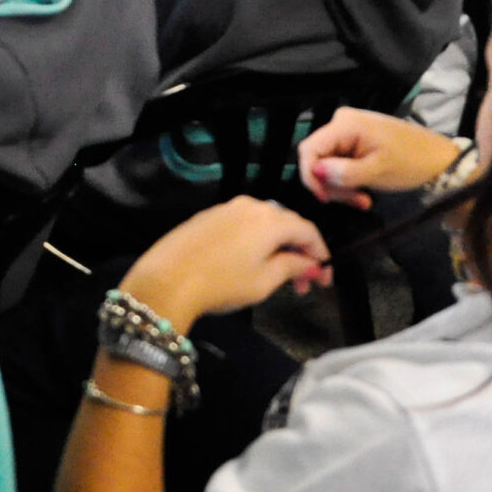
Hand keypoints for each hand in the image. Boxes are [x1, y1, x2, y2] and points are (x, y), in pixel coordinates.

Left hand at [117, 197, 331, 331]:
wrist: (167, 279)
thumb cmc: (222, 283)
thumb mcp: (265, 281)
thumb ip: (293, 267)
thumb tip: (312, 263)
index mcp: (271, 219)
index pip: (308, 230)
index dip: (320, 254)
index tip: (324, 279)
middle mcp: (251, 205)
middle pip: (286, 225)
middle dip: (299, 253)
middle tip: (304, 286)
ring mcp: (227, 208)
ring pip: (264, 224)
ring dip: (277, 248)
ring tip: (278, 277)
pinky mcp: (208, 216)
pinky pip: (242, 225)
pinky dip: (255, 242)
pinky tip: (251, 263)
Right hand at [299, 108, 466, 208]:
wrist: (438, 160)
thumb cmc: (411, 161)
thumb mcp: (377, 171)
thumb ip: (344, 173)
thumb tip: (315, 171)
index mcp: (346, 123)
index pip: (309, 148)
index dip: (310, 175)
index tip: (324, 198)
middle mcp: (342, 122)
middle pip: (318, 158)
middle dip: (332, 185)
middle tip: (355, 202)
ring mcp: (349, 132)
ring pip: (328, 165)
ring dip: (342, 188)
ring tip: (363, 201)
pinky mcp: (356, 142)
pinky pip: (341, 164)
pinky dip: (349, 182)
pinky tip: (364, 194)